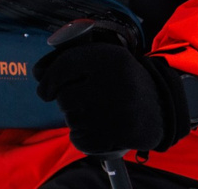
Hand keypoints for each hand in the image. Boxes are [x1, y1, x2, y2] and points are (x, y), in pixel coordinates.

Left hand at [33, 39, 197, 155]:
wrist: (159, 107)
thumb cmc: (122, 80)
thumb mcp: (104, 58)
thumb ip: (71, 60)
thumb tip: (38, 73)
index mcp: (111, 58)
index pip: (66, 64)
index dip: (49, 78)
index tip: (44, 88)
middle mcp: (115, 83)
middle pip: (64, 96)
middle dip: (67, 99)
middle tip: (85, 98)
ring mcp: (116, 112)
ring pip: (71, 118)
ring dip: (76, 117)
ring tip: (97, 111)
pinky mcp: (116, 136)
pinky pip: (78, 138)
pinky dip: (82, 135)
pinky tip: (98, 126)